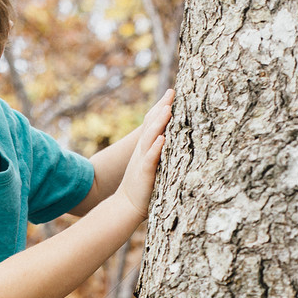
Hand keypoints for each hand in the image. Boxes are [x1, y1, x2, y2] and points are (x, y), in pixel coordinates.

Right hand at [118, 89, 173, 218]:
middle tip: (171, 92)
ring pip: (150, 138)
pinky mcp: (145, 173)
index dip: (160, 106)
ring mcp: (143, 160)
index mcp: (145, 147)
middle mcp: (143, 150)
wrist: (126, 206)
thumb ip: (156, 150)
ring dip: (159, 123)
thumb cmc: (141, 187)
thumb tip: (168, 138)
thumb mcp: (148, 164)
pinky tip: (163, 138)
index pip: (152, 122)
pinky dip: (156, 148)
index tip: (171, 91)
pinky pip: (150, 158)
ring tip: (168, 108)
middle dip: (161, 108)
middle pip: (151, 124)